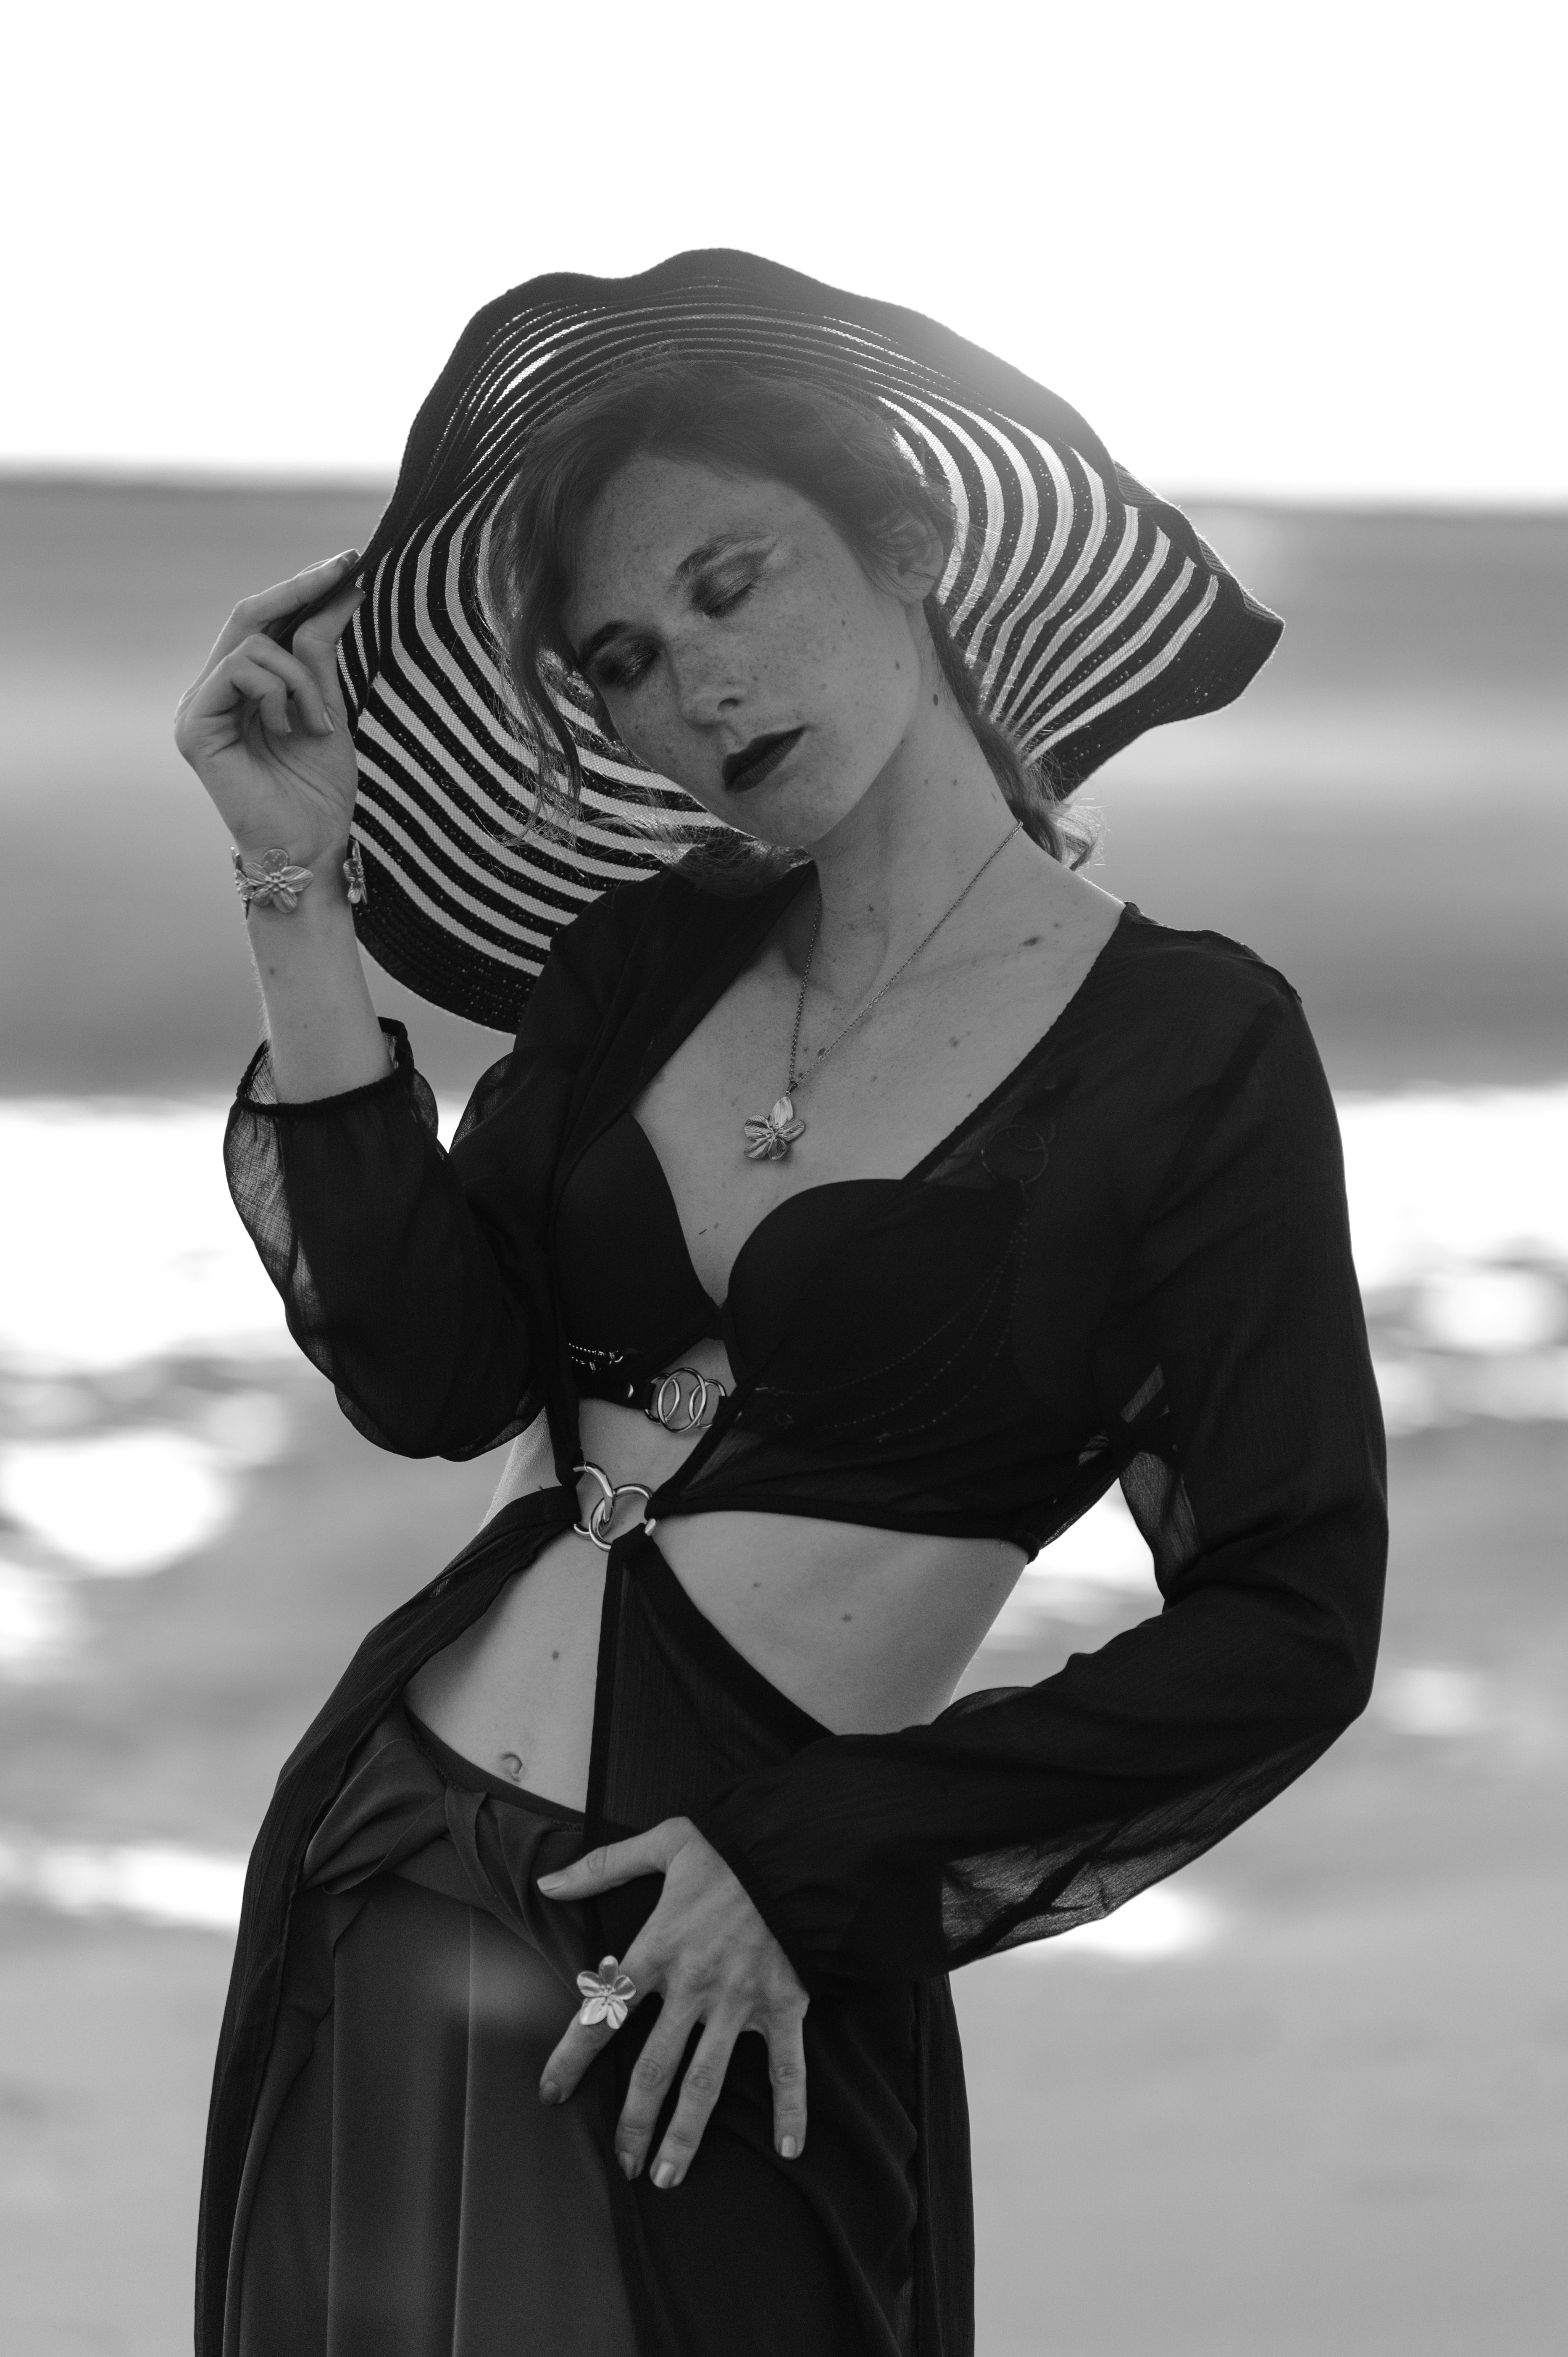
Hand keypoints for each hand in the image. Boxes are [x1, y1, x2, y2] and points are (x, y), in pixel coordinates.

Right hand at [173, 552, 364, 868]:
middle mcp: (213, 691)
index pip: (266, 621)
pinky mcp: (193, 725)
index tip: (349, 562)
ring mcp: (198, 707)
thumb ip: (322, 652)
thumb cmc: (319, 789)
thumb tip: (344, 591)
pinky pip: (238, 671)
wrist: (311, 846)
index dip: (303, 587)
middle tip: (346, 568)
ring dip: (301, 678)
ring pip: (253, 645)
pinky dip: (278, 693)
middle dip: (301, 588)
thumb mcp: (329, 705)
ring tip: (318, 723)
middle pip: (249, 615)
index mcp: (241, 688)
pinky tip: (293, 729)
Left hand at [537, 1817, 808, 2187]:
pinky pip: (787, 2067)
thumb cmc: (730, 1849)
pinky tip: (788, 2149)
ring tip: (667, 2176)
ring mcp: (739, 2001)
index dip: (572, 2057)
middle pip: (653, 2067)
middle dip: (633, 2121)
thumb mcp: (664, 1844)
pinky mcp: (784, 2006)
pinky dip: (791, 2109)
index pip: (603, 2014)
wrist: (798, 1848)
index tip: (551, 2093)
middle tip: (622, 2164)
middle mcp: (694, 1986)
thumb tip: (547, 1880)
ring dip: (686, 2134)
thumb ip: (603, 1867)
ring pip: (706, 2082)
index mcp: (659, 1948)